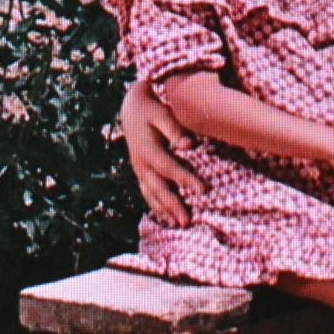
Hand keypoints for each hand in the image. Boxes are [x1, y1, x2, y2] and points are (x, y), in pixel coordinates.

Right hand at [120, 82, 205, 227]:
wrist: (131, 109)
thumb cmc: (151, 110)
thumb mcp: (162, 114)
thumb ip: (174, 129)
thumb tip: (188, 145)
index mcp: (147, 150)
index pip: (169, 168)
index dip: (185, 180)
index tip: (203, 191)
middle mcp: (141, 164)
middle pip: (158, 189)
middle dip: (172, 206)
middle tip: (187, 222)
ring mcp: (139, 170)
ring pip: (151, 194)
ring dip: (163, 211)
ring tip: (177, 225)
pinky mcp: (140, 172)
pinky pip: (147, 193)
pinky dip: (156, 206)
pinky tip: (165, 217)